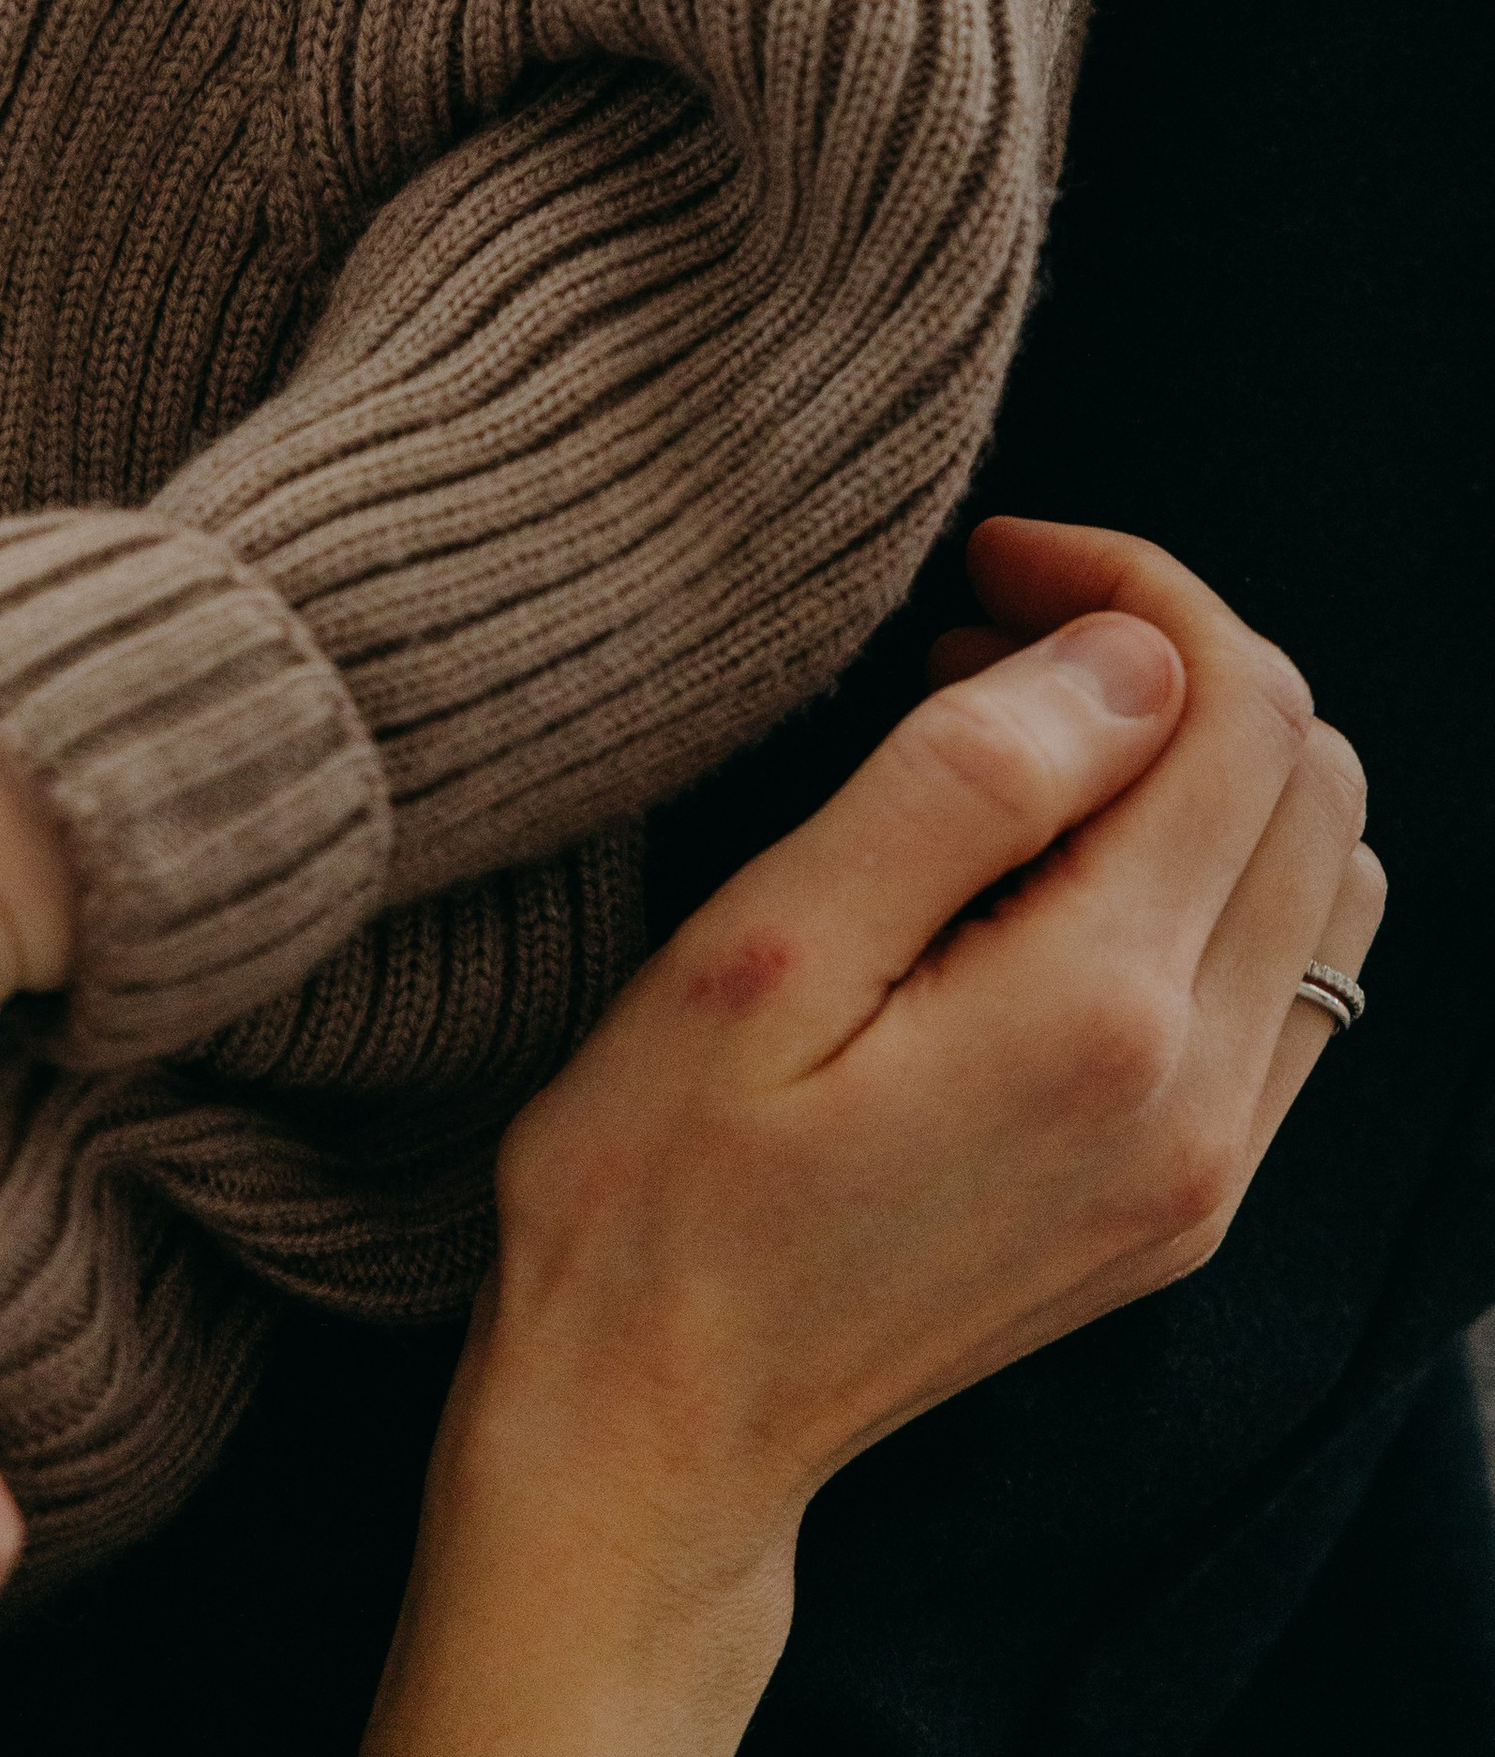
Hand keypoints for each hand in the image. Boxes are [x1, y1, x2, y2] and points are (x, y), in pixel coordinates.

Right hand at [367, 519, 1382, 1756]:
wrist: (656, 1429)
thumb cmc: (656, 1181)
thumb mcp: (762, 945)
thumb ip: (963, 784)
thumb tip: (1126, 657)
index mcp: (1095, 1012)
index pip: (1234, 709)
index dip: (1130, 584)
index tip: (989, 555)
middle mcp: (1197, 1096)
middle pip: (1310, 778)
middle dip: (1175, 653)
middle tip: (994, 626)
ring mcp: (1208, 1165)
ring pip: (1326, 878)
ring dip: (1207, 759)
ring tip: (1024, 734)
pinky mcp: (1186, 1204)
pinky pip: (1290, 985)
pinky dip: (1216, 872)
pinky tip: (1061, 864)